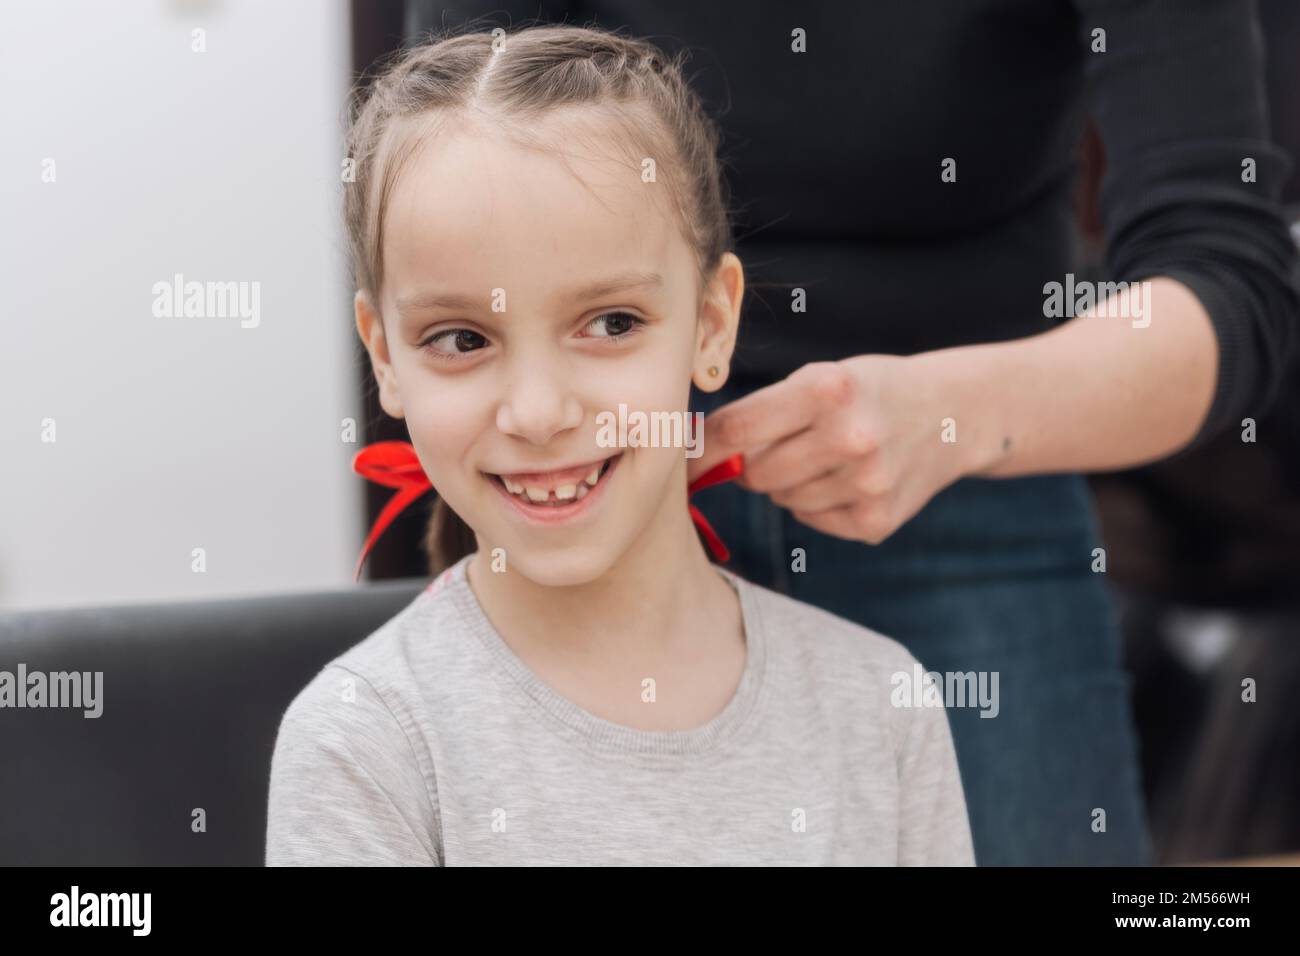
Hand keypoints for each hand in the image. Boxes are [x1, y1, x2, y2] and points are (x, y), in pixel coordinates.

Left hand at [688, 356, 981, 543]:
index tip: (680, 462)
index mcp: (828, 389)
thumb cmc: (868, 392)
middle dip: (757, 462)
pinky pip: (811, 519)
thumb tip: (692, 456)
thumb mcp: (821, 380)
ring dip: (791, 482)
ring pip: (781, 499)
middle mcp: (850, 437)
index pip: (736, 430)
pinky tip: (851, 478)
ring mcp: (867, 484)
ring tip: (830, 456)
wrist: (953, 414)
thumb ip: (761, 414)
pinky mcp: (876, 521)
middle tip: (791, 443)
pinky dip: (818, 503)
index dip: (701, 451)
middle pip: (755, 472)